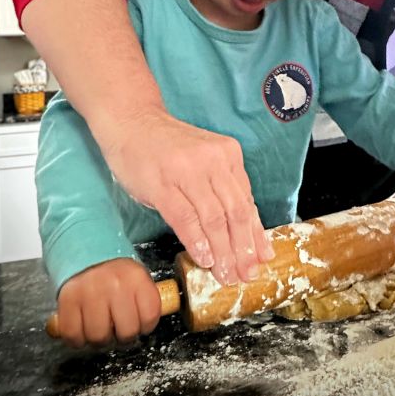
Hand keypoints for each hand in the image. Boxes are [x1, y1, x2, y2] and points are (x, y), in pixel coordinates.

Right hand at [56, 259, 160, 347]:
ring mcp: (89, 292)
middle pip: (126, 332)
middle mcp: (114, 283)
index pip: (150, 316)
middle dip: (123, 337)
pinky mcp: (67, 300)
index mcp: (136, 277)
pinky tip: (83, 329)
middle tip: (119, 329)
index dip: (146, 327)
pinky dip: (78, 339)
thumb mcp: (137, 278)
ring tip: (101, 327)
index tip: (141, 325)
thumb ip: (146, 300)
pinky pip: (73, 335)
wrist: (87, 255)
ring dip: (100, 339)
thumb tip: (147, 326)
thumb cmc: (115, 275)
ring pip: (99, 337)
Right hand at [99, 108, 274, 284]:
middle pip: (235, 212)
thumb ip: (222, 190)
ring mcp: (188, 171)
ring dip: (222, 251)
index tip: (262, 259)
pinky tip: (204, 258)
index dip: (255, 234)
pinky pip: (185, 217)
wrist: (132, 121)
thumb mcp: (204, 162)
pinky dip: (197, 241)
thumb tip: (243, 232)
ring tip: (226, 274)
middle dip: (243, 249)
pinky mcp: (162, 183)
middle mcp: (214, 160)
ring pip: (214, 218)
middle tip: (245, 274)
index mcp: (229, 155)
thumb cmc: (168, 149)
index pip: (247, 201)